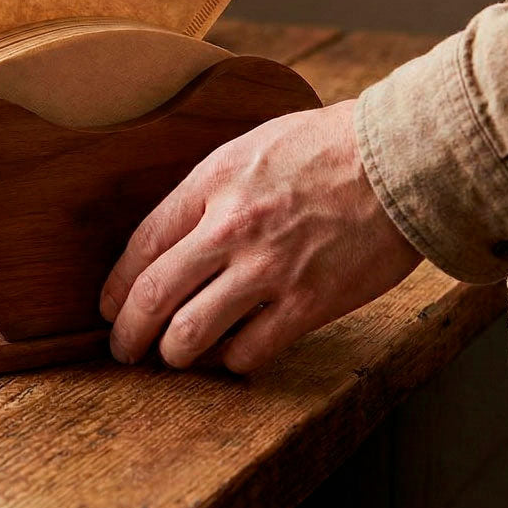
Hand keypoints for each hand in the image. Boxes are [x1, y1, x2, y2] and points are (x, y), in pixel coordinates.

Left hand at [100, 100, 422, 372]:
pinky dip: (233, 361)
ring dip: (173, 353)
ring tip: (172, 356)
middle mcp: (231, 228)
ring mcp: (268, 269)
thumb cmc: (323, 147)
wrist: (397, 160)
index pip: (142, 244)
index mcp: (212, 184)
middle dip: (128, 332)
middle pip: (155, 294)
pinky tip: (232, 355)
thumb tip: (174, 236)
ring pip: (192, 333)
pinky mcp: (308, 303)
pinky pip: (251, 351)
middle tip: (122, 348)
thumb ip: (208, 191)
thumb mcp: (248, 148)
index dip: (117, 286)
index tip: (111, 306)